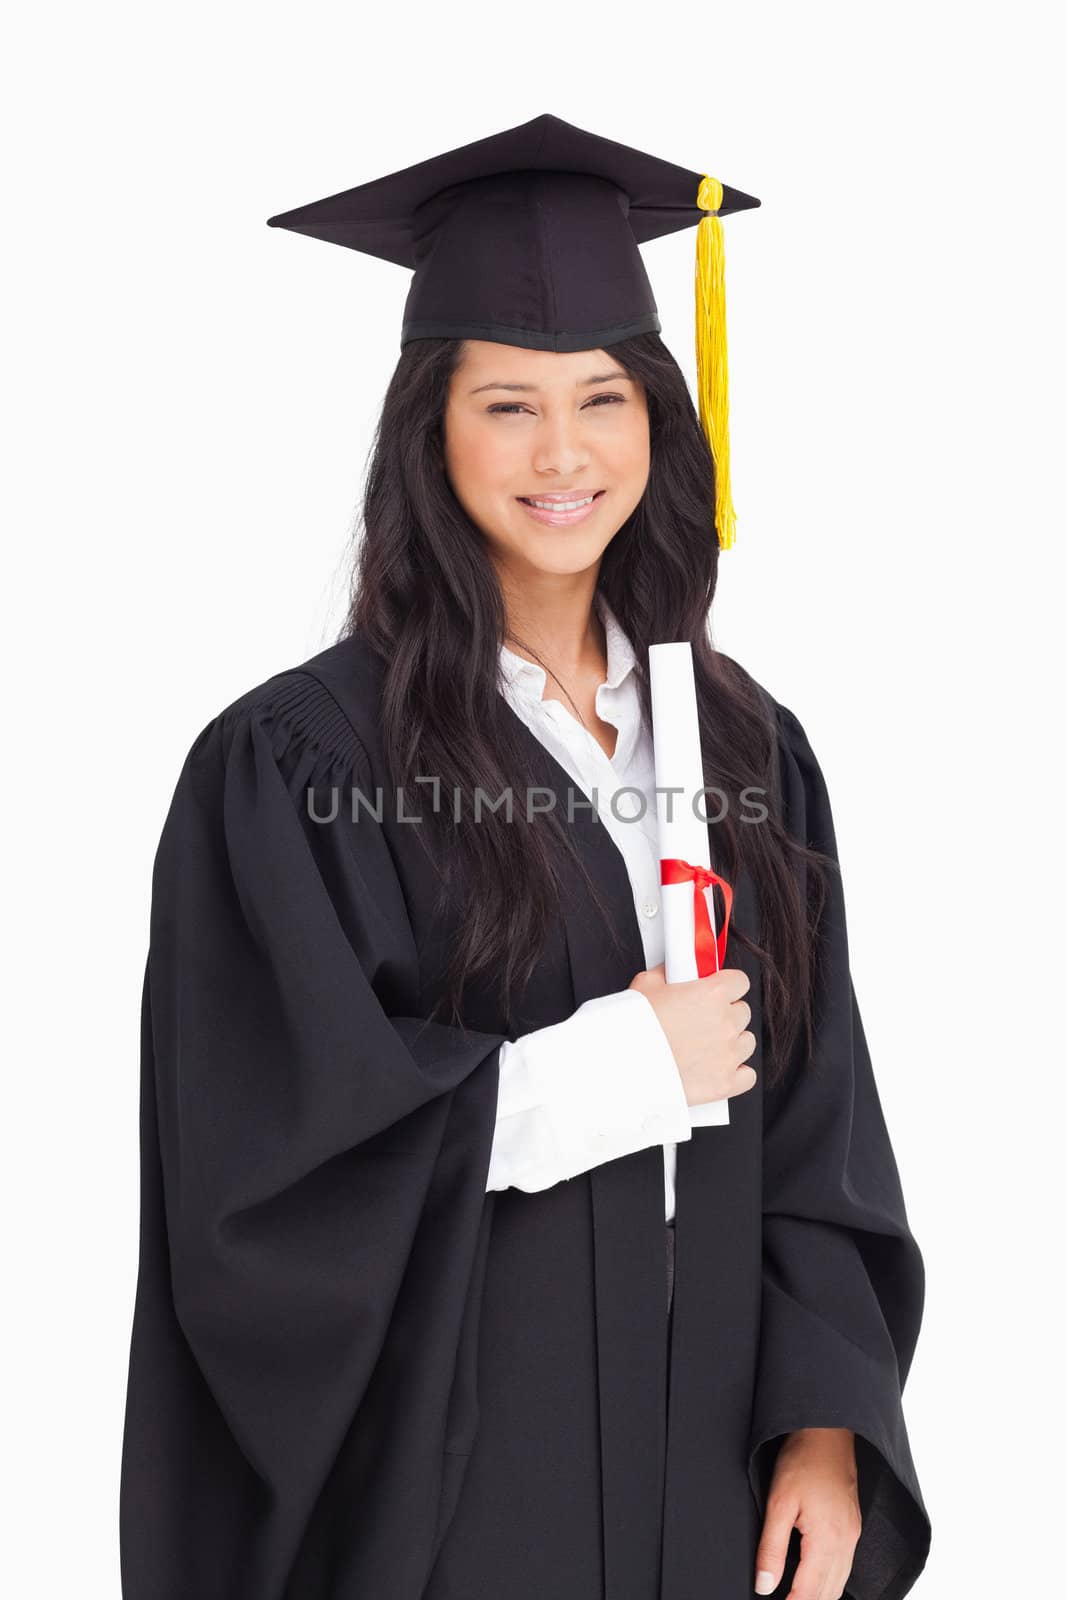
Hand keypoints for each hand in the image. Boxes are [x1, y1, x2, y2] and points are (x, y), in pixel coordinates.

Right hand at [628, 963, 756, 1104]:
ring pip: (746, 1042)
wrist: (622, 1067)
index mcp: (712, 994)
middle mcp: (726, 1023)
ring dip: (730, 1041)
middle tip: (701, 1019)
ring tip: (704, 1045)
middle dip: (725, 1013)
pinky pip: (747, 1075)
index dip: (726, 985)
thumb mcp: (645, 985)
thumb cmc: (632, 1028)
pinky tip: (716, 1067)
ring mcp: (728, 1054)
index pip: (740, 981)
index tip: (717, 990)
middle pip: (742, 1012)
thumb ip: (668, 972)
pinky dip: (736, 1072)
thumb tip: (674, 967)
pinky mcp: (725, 1083)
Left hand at [754, 1428, 860, 1597]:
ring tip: (796, 1597)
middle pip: (828, 1593)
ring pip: (839, 1583)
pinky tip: (816, 1581)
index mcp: (828, 1540)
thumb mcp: (778, 1503)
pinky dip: (831, 1582)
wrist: (827, 1432)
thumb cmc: (802, 1461)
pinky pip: (845, 1567)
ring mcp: (853, 1535)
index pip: (809, 1592)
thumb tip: (764, 1585)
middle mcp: (846, 1542)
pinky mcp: (853, 1527)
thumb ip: (771, 1548)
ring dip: (820, 1596)